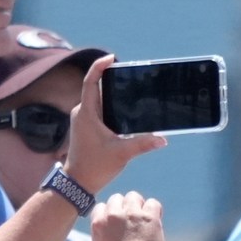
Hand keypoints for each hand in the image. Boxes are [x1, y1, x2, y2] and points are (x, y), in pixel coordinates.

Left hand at [62, 57, 164, 197]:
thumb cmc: (95, 167)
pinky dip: (108, 108)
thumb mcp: (122, 154)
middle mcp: (82, 112)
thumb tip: (162, 139)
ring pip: (96, 100)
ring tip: (127, 92)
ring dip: (110, 95)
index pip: (91, 82)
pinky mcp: (86, 128)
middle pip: (95, 88)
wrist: (78, 181)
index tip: (111, 58)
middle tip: (126, 75)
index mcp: (87, 113)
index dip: (99, 67)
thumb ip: (142, 144)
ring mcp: (83, 120)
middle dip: (110, 80)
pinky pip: (97, 111)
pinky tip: (122, 113)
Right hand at [87, 192, 165, 240]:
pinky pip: (153, 204)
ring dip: (139, 206)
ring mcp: (131, 214)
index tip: (119, 226)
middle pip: (117, 199)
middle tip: (133, 224)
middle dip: (124, 209)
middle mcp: (113, 214)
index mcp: (98, 223)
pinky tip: (155, 222)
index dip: (111, 215)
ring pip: (134, 197)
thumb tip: (102, 239)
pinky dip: (155, 211)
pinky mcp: (149, 218)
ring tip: (144, 222)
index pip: (102, 207)